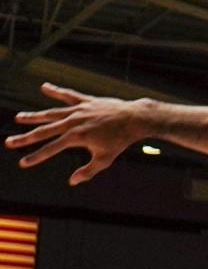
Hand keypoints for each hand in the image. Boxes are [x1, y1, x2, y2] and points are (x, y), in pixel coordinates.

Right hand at [7, 83, 145, 184]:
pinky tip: (44, 87)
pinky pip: (68, 95)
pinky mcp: (86, 101)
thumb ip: (88, 171)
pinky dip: (56, 91)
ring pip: (52, 113)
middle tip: (9, 142)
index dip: (36, 157)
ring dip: (35, 116)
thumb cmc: (120, 141)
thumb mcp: (105, 159)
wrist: (134, 118)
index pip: (51, 149)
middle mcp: (73, 122)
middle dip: (26, 137)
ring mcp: (78, 110)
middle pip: (44, 130)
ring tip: (19, 117)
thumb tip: (72, 182)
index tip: (22, 163)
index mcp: (76, 137)